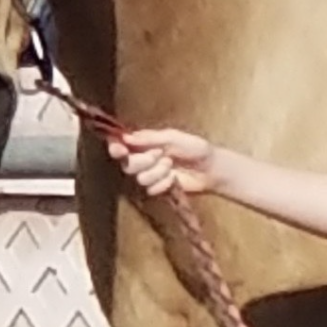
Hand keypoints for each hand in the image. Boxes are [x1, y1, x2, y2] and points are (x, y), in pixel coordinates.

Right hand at [107, 128, 222, 197]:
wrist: (210, 168)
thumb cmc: (195, 148)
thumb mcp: (174, 137)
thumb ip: (150, 138)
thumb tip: (126, 137)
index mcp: (144, 144)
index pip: (121, 145)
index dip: (116, 148)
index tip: (120, 149)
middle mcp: (142, 159)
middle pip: (127, 165)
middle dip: (143, 161)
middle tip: (160, 154)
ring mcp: (149, 175)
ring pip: (139, 178)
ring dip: (157, 172)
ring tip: (171, 165)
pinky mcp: (157, 189)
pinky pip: (150, 189)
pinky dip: (164, 183)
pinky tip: (174, 179)